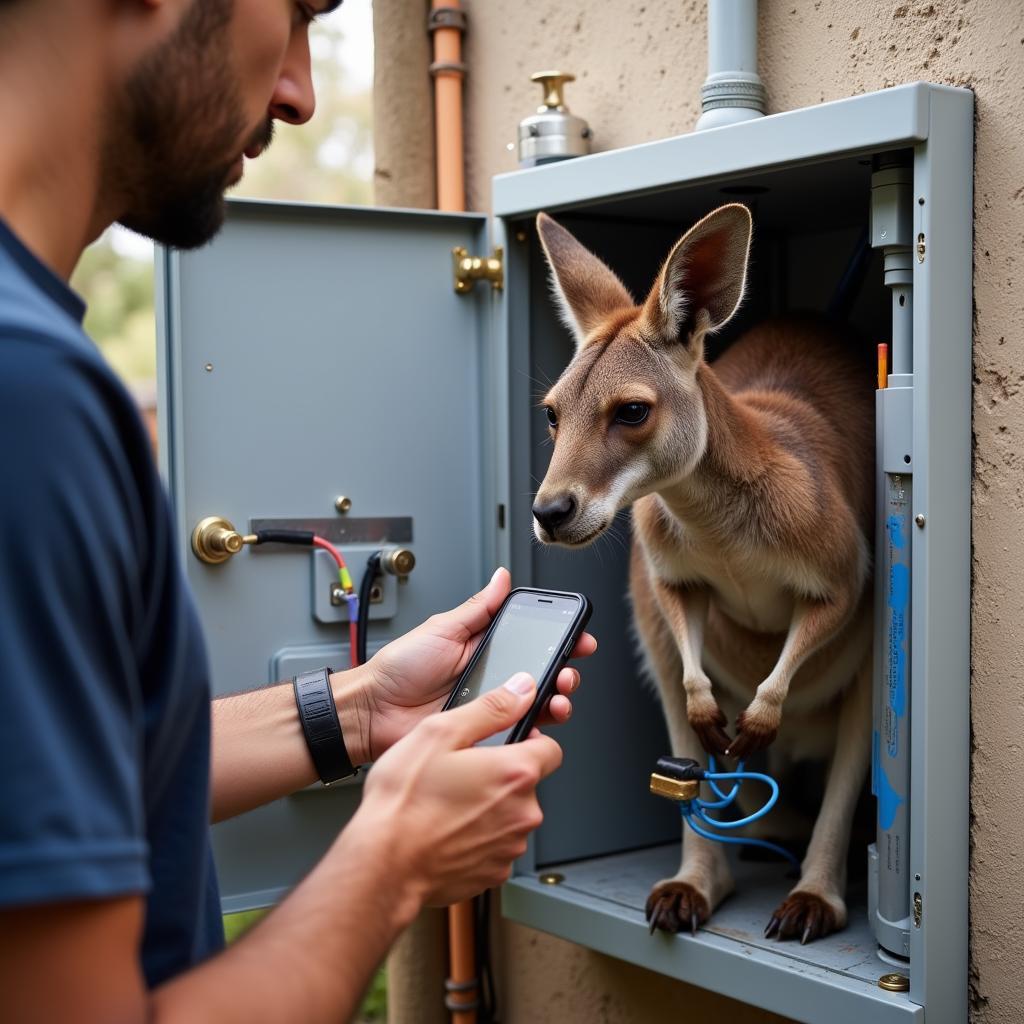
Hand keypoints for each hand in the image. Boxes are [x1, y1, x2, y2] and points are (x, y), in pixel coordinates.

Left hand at [337, 568, 596, 762]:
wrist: (372, 712)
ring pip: (536, 705)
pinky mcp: (484, 735)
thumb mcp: (442, 628)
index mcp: (485, 647)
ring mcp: (490, 708)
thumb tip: (502, 577)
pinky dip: (532, 732)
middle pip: (543, 675)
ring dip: (555, 700)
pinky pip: (516, 734)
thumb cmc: (399, 669)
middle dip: (565, 671)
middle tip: (568, 671)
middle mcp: (493, 678)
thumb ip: (478, 608)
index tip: (579, 638)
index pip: (534, 641)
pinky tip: (536, 727)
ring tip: (557, 697)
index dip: (561, 639)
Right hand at [350, 673, 561, 905]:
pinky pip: (494, 845)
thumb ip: (490, 708)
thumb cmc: (404, 803)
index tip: (505, 743)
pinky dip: (477, 838)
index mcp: (515, 773)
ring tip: (448, 804)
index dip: (528, 741)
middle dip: (501, 776)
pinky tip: (446, 830)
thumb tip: (520, 690)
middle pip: (527, 783)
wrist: (383, 866)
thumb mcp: (440, 733)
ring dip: (489, 808)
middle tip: (461, 773)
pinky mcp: (493, 873)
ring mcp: (509, 847)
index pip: (551, 749)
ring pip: (510, 816)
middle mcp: (522, 813)